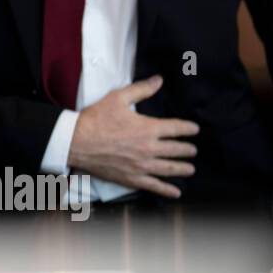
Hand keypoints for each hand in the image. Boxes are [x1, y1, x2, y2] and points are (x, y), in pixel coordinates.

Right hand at [67, 75, 198, 197]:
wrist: (77, 142)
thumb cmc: (96, 119)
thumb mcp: (117, 98)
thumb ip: (141, 89)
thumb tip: (158, 80)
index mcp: (149, 128)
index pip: (177, 128)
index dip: (188, 128)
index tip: (195, 129)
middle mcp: (149, 148)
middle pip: (177, 150)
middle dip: (188, 150)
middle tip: (193, 150)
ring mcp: (142, 165)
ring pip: (170, 169)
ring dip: (183, 169)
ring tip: (190, 169)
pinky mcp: (132, 178)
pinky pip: (154, 186)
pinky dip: (167, 190)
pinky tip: (176, 192)